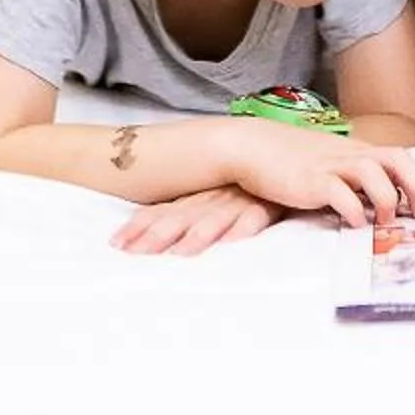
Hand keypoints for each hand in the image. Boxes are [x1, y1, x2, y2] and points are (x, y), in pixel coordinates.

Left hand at [113, 184, 278, 255]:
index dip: (139, 225)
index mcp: (201, 194)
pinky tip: (232, 241)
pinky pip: (255, 216)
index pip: (164, 209)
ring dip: (195, 235)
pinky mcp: (270, 202)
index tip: (116, 244)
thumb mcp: (223, 199)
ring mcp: (242, 198)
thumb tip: (173, 242)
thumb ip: (201, 216)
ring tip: (178, 254)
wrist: (299, 161)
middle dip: (155, 234)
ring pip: (213, 217)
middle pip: (180, 215)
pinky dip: (243, 228)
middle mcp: (215, 195)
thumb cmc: (259, 186)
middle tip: (131, 253)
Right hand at [221, 121, 414, 227]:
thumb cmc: (295, 159)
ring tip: (387, 221)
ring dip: (388, 199)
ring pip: (374, 172)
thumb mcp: (334, 164)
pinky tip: (354, 224)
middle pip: (399, 161)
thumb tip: (389, 203)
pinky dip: (352, 210)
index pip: (408, 163)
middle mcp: (352, 155)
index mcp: (362, 152)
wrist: (253, 146)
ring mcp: (331, 165)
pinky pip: (339, 193)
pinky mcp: (311, 180)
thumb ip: (360, 179)